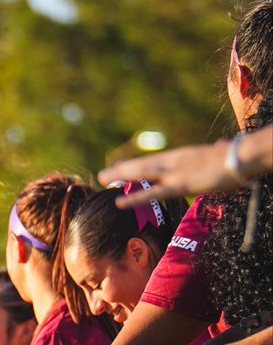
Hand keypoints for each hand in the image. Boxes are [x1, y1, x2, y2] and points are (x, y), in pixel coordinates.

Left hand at [98, 139, 257, 202]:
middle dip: (122, 169)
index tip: (121, 167)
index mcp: (182, 156)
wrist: (242, 156)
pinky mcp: (180, 184)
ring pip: (141, 173)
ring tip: (102, 179)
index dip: (136, 165)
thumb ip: (215, 150)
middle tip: (102, 174)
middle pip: (142, 164)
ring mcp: (175, 172)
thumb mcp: (220, 153)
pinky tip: (119, 201)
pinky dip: (135, 197)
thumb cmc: (236, 157)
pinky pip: (152, 193)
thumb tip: (221, 143)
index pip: (154, 161)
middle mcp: (174, 160)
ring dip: (121, 176)